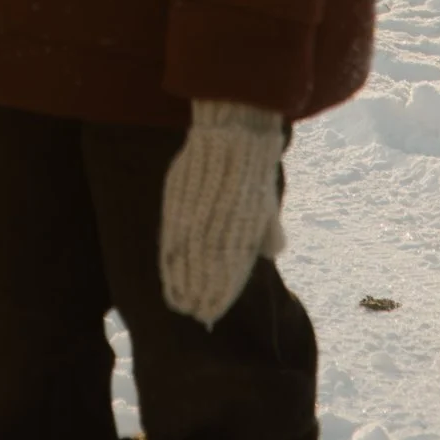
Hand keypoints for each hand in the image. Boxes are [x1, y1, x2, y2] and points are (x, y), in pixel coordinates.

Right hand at [158, 102, 285, 325]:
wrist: (234, 125)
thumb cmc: (253, 166)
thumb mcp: (266, 199)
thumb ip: (268, 228)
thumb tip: (271, 253)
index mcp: (244, 224)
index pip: (230, 267)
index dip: (220, 292)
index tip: (212, 312)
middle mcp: (220, 220)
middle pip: (205, 266)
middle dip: (199, 293)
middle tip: (193, 314)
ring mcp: (197, 208)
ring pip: (186, 254)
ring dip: (182, 282)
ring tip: (177, 301)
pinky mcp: (178, 195)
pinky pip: (172, 233)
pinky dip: (170, 257)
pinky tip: (167, 271)